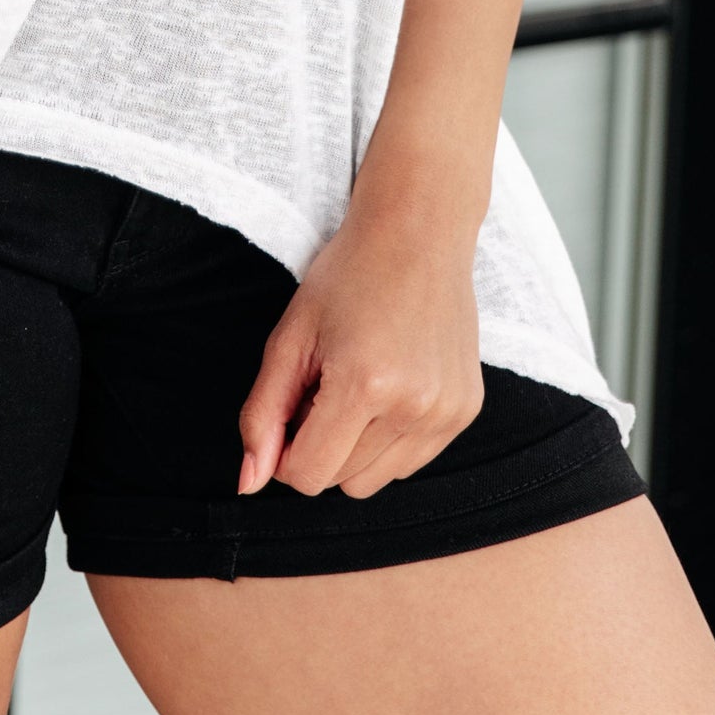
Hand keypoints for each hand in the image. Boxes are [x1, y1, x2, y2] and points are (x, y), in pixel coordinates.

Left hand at [237, 196, 484, 498]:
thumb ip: (263, 412)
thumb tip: (248, 482)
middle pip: (342, 483)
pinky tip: (390, 385)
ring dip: (356, 449)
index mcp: (364, 383)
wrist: (418, 231)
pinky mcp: (466, 411)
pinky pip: (411, 462)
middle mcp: (413, 406)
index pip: (308, 475)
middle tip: (325, 385)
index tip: (288, 411)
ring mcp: (446, 412)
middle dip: (321, 446)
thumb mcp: (290, 336)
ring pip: (377, 481)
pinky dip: (390, 439)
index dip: (284, 452)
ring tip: (358, 384)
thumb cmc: (348, 275)